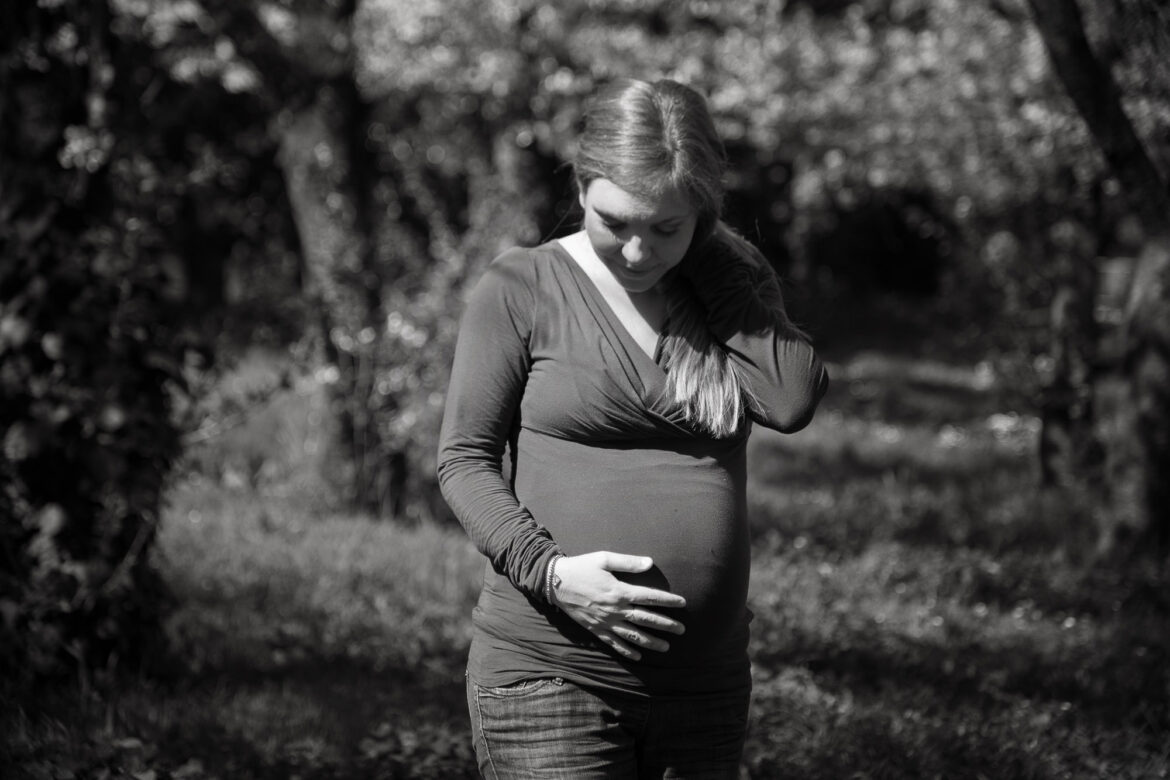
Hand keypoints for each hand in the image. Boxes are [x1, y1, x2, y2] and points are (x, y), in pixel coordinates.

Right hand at [551, 551, 685, 660]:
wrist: (556, 582)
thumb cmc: (582, 567)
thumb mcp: (604, 559)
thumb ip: (628, 562)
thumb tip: (650, 562)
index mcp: (619, 591)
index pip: (650, 597)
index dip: (668, 600)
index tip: (683, 603)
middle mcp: (615, 609)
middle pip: (646, 619)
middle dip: (666, 625)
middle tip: (682, 630)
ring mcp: (606, 622)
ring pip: (633, 635)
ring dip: (651, 642)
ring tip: (666, 647)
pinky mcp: (596, 629)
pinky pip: (614, 643)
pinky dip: (627, 651)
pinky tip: (639, 656)